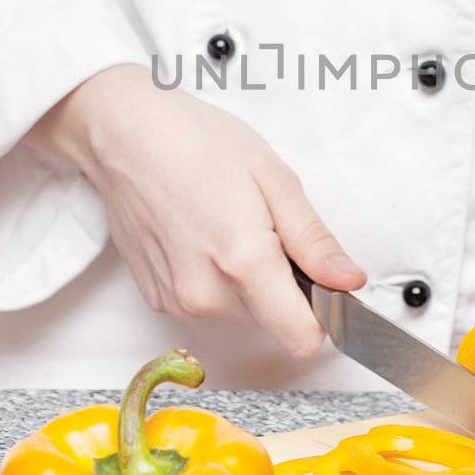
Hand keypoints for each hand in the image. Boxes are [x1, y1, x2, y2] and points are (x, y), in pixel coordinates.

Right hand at [28, 65, 364, 357]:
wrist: (125, 135)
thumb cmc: (199, 143)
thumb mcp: (275, 179)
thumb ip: (315, 241)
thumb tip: (349, 283)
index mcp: (244, 262)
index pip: (303, 339)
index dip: (324, 315)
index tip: (325, 286)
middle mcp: (207, 295)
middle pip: (274, 322)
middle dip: (283, 287)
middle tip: (266, 229)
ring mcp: (177, 301)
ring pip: (241, 315)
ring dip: (248, 284)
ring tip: (229, 226)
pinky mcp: (158, 299)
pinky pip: (208, 305)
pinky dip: (215, 280)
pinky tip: (201, 235)